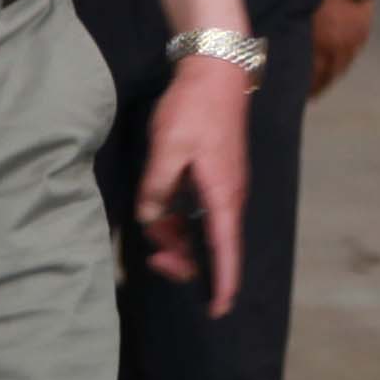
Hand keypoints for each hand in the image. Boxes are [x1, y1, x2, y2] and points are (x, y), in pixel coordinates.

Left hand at [130, 57, 252, 314]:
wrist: (216, 70)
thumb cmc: (194, 107)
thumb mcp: (166, 147)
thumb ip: (156, 187)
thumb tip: (150, 217)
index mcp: (221, 195)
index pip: (225, 250)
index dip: (222, 283)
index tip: (218, 310)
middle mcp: (229, 196)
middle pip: (212, 246)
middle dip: (184, 259)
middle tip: (152, 259)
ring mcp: (225, 186)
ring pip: (204, 228)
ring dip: (178, 235)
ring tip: (151, 221)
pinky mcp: (218, 176)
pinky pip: (202, 210)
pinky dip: (182, 218)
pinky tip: (162, 208)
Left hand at [306, 0, 372, 96]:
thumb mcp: (302, 9)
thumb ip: (297, 30)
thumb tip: (288, 45)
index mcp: (321, 42)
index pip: (312, 74)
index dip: (306, 86)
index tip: (298, 93)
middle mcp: (338, 46)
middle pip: (328, 76)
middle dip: (319, 88)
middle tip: (310, 96)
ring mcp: (353, 41)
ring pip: (341, 68)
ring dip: (331, 78)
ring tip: (323, 84)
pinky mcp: (363, 34)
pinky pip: (352, 57)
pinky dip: (343, 64)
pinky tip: (338, 66)